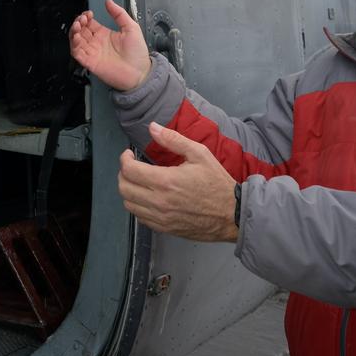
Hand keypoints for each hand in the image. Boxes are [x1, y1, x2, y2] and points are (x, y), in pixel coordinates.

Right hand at [69, 0, 149, 91]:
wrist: (140, 73)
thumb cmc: (138, 54)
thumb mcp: (131, 27)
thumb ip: (119, 13)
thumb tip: (109, 2)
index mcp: (105, 35)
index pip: (90, 24)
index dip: (86, 17)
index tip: (88, 13)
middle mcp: (97, 43)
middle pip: (81, 30)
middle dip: (78, 22)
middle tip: (82, 19)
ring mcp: (92, 52)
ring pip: (76, 40)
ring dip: (73, 31)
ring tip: (77, 25)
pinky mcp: (90, 62)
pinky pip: (76, 53)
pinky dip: (73, 45)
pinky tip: (76, 37)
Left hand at [117, 123, 238, 242]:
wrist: (232, 214)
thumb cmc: (216, 182)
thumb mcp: (199, 154)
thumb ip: (173, 139)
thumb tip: (152, 127)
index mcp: (165, 181)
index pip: (129, 170)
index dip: (124, 159)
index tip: (129, 154)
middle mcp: (159, 202)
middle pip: (124, 188)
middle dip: (123, 174)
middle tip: (132, 166)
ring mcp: (160, 218)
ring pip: (129, 204)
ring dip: (128, 190)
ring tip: (139, 181)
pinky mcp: (164, 228)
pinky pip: (140, 217)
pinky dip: (138, 205)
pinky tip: (147, 197)